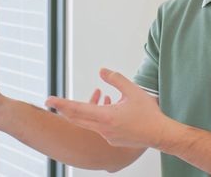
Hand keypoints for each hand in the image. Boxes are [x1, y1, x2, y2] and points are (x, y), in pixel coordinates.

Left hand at [46, 68, 171, 148]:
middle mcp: (103, 129)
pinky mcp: (113, 140)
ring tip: (93, 98)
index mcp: (106, 117)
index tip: (49, 99)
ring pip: (88, 123)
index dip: (62, 104)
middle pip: (77, 119)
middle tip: (52, 102)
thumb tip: (101, 70)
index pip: (78, 109)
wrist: (160, 134)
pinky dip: (98, 117)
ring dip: (84, 111)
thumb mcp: (133, 90)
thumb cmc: (148, 113)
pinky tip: (110, 105)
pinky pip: (99, 127)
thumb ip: (116, 79)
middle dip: (64, 110)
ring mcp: (107, 137)